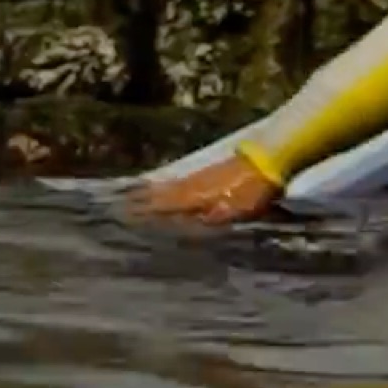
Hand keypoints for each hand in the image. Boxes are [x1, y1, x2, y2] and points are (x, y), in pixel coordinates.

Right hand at [129, 154, 281, 225]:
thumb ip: (207, 220)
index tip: (125, 215)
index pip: (166, 207)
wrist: (266, 159)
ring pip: (170, 186)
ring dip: (151, 192)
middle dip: (143, 201)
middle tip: (122, 205)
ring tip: (134, 194)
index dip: (147, 212)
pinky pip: (179, 180)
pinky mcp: (208, 172)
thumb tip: (181, 228)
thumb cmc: (251, 191)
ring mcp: (199, 176)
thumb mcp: (233, 212)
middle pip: (163, 195)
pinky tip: (163, 185)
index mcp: (197, 198)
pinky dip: (166, 184)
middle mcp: (193, 186)